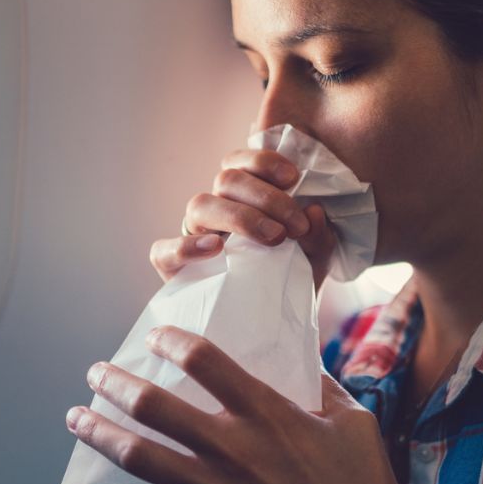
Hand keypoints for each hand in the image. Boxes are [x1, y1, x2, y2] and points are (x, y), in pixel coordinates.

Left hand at [65, 327, 450, 483]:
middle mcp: (232, 449)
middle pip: (153, 406)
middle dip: (114, 384)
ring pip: (138, 458)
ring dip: (99, 435)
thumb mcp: (353, 424)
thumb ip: (322, 388)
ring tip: (77, 420)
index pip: (204, 360)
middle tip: (95, 374)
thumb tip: (302, 360)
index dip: (171, 341)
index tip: (155, 338)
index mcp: (266, 414)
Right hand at [148, 149, 338, 289]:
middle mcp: (216, 209)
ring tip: (273, 238)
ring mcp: (193, 235)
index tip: (294, 177)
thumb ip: (319, 236)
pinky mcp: (173, 267)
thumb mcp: (314, 258)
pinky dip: (187, 246)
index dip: (263, 160)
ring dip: (239, 217)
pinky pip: (164, 250)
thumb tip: (315, 212)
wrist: (273, 323)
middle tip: (295, 225)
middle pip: (226, 179)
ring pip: (199, 205)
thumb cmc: (290, 278)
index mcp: (243, 196)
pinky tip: (216, 249)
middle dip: (265, 197)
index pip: (243, 163)